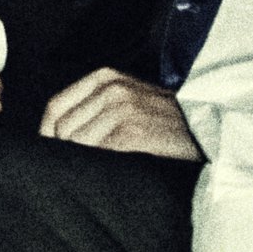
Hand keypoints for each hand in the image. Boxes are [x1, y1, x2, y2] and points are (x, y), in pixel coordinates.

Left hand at [38, 68, 201, 160]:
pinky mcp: (134, 132)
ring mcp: (123, 108)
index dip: (46, 135)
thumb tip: (52, 136)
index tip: (50, 155)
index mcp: (105, 77)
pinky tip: (111, 173)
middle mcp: (111, 88)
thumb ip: (93, 109)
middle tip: (77, 170)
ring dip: (82, 164)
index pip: (55, 107)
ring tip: (96, 173)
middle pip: (63, 129)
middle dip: (65, 153)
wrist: (206, 131)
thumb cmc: (162, 123)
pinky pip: (98, 155)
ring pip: (77, 144)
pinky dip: (99, 168)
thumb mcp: (126, 101)